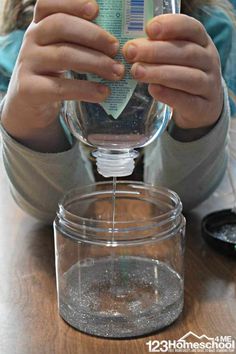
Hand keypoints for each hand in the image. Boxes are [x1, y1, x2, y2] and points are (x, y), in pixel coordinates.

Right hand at [2, 0, 123, 151]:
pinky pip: (61, 87)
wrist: (28, 107)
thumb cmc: (51, 76)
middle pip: (60, 26)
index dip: (71, 2)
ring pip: (63, 55)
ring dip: (96, 63)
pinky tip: (103, 93)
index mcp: (39, 26)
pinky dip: (86, 90)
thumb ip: (78, 42)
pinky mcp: (30, 89)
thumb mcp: (59, 53)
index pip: (48, 4)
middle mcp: (31, 40)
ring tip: (117, 72)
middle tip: (116, 48)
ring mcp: (27, 64)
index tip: (95, 9)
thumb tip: (116, 41)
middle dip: (93, 35)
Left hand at [122, 14, 223, 129]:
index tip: (148, 29)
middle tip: (130, 52)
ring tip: (137, 71)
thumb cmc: (183, 75)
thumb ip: (159, 49)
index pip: (191, 28)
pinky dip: (169, 94)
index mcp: (202, 42)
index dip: (171, 26)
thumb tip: (131, 46)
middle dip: (155, 51)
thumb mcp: (176, 58)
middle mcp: (209, 61)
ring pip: (187, 77)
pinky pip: (187, 100)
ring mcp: (208, 85)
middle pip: (186, 52)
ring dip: (160, 73)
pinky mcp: (202, 107)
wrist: (201, 107)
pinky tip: (152, 90)